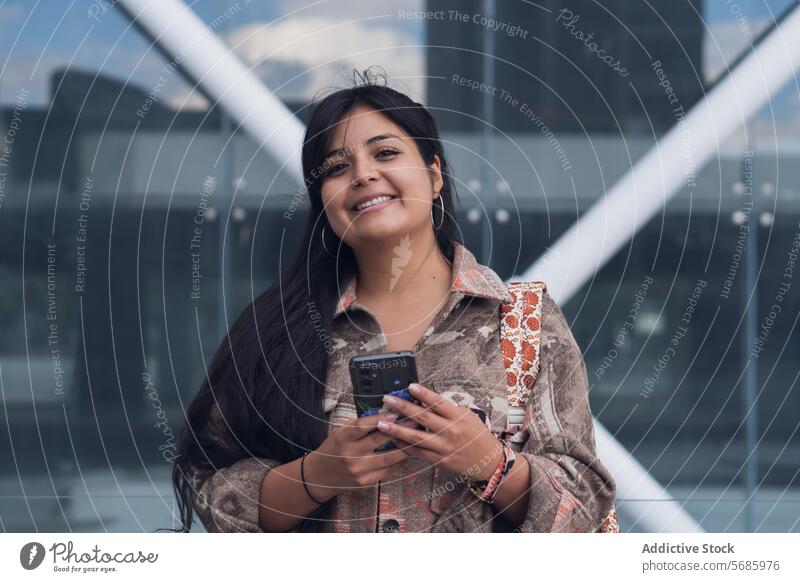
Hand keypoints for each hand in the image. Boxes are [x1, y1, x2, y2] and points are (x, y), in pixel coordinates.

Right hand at [304, 412, 413, 499]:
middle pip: (379, 441)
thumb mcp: (341, 432)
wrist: (320, 476)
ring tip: (417, 438)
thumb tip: (386, 415)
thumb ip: (360, 426)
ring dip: (405, 447)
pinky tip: (408, 453)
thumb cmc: (334, 449)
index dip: (379, 419)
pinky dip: (399, 461)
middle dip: (399, 430)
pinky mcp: (366, 482)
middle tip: (415, 421)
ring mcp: (359, 470)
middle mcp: (350, 455)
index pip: (362, 426)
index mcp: (343, 438)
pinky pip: (388, 470)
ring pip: (388, 458)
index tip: (395, 413)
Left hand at [376, 383, 503, 480]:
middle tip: (387, 399)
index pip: (438, 403)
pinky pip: (418, 453)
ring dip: (397, 429)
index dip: (424, 394)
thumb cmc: (476, 434)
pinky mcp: (439, 460)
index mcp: (458, 417)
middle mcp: (450, 431)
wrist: (487, 460)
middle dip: (403, 408)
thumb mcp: (466, 416)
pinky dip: (404, 446)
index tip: (410, 386)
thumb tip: (424, 399)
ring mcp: (444, 447)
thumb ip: (447, 409)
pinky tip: (392, 440)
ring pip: (417, 437)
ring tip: (382, 423)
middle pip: (423, 418)